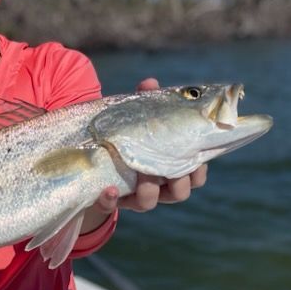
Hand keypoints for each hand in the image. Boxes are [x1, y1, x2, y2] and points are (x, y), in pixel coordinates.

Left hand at [120, 77, 206, 211]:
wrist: (91, 161)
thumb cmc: (127, 137)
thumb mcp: (137, 119)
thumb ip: (145, 102)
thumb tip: (150, 83)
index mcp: (170, 167)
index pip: (195, 176)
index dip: (199, 172)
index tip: (197, 161)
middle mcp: (156, 186)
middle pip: (179, 193)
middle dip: (178, 184)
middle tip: (171, 170)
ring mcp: (132, 195)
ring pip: (149, 203)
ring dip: (148, 192)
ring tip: (142, 175)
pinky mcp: (108, 200)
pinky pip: (111, 206)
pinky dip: (110, 200)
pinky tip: (108, 190)